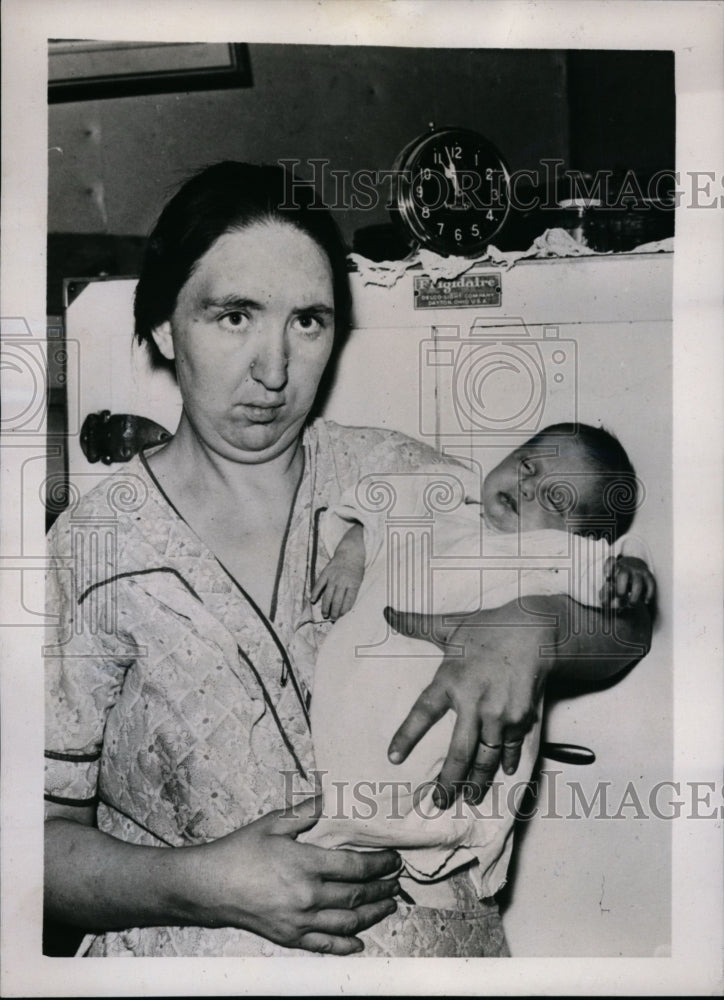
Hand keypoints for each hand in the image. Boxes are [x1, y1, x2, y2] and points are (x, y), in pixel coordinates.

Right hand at [193, 796, 400, 954]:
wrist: (210, 886)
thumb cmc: (241, 851)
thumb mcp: (273, 823)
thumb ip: (305, 813)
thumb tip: (328, 797)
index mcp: (305, 864)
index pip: (355, 866)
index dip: (379, 863)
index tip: (393, 859)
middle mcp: (307, 896)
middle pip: (356, 896)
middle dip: (382, 888)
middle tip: (396, 881)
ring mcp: (299, 921)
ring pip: (347, 922)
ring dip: (373, 914)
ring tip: (388, 905)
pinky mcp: (289, 937)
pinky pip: (324, 945)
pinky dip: (346, 945)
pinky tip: (359, 941)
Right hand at [311, 524, 364, 619]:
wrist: (350, 552)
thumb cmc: (356, 568)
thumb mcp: (359, 580)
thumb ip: (352, 592)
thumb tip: (345, 607)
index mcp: (353, 584)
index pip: (348, 601)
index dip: (344, 611)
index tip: (341, 617)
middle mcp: (343, 581)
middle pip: (337, 601)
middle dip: (335, 612)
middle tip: (332, 619)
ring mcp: (333, 577)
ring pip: (328, 595)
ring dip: (325, 607)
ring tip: (325, 614)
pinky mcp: (326, 573)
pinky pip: (319, 584)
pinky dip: (315, 593)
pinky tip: (312, 600)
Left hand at [384, 602, 555, 805]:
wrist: (535, 630)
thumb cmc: (487, 627)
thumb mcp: (449, 624)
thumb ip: (416, 624)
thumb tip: (387, 611)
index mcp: (450, 680)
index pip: (423, 713)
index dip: (407, 737)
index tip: (393, 758)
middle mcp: (474, 703)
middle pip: (458, 753)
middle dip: (447, 782)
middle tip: (438, 802)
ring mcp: (500, 715)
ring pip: (485, 759)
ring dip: (476, 782)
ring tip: (468, 799)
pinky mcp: (522, 719)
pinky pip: (510, 749)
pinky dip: (505, 764)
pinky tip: (501, 775)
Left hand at [600, 556, 655, 608]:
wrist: (634, 570)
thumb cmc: (618, 581)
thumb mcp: (610, 584)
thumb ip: (606, 593)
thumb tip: (608, 602)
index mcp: (614, 568)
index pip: (610, 563)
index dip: (608, 569)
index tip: (607, 578)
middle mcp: (626, 568)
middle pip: (624, 575)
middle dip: (621, 590)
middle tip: (620, 598)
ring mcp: (638, 571)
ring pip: (638, 583)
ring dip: (634, 597)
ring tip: (631, 605)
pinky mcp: (648, 576)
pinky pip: (651, 585)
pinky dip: (649, 595)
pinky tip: (645, 601)